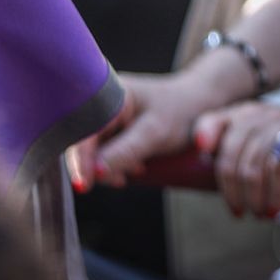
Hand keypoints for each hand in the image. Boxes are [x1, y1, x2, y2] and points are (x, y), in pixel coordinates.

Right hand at [68, 62, 248, 189]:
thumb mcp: (154, 134)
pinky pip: (104, 152)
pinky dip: (116, 165)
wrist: (200, 105)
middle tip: (122, 180)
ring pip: (93, 150)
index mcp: (107, 92)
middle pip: (83, 141)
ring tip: (137, 170)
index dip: (79, 158)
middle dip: (96, 165)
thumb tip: (95, 173)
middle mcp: (102, 101)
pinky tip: (136, 168)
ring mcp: (107, 115)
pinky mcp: (115, 129)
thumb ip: (124, 152)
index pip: (81, 129)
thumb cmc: (179, 113)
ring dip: (108, 167)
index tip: (83, 186)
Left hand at [195, 99, 279, 219]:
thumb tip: (201, 146)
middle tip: (255, 213)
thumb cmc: (269, 141)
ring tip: (271, 212)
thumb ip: (214, 131)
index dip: (228, 183)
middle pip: (252, 158)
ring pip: (278, 160)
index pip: (228, 146)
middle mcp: (272, 114)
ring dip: (273, 194)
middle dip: (250, 194)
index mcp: (247, 113)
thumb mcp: (239, 132)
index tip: (234, 209)